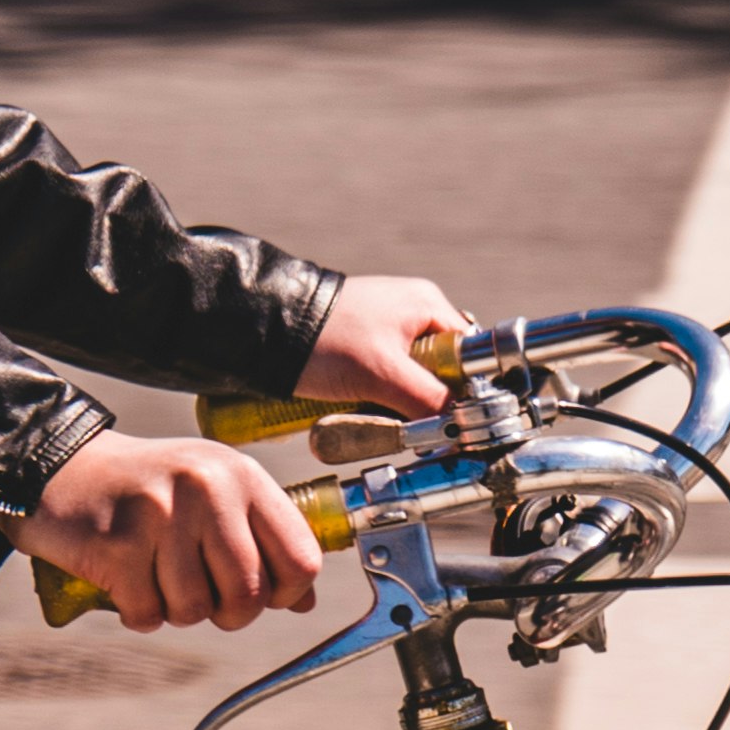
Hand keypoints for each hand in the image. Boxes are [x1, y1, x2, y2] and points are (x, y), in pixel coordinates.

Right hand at [21, 427, 322, 635]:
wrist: (54, 467)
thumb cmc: (142, 489)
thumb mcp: (210, 494)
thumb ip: (258, 539)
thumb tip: (301, 600)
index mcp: (240, 476)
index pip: (301, 558)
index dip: (285, 593)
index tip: (260, 595)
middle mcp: (206, 489)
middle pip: (249, 594)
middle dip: (226, 614)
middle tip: (200, 598)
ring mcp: (160, 515)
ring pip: (195, 610)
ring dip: (174, 611)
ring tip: (154, 580)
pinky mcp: (116, 544)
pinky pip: (147, 614)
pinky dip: (136, 614)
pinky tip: (123, 584)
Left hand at [300, 272, 466, 418]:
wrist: (260, 331)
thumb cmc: (322, 341)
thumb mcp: (383, 374)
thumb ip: (428, 399)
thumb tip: (462, 425)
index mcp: (427, 304)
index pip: (468, 354)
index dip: (465, 388)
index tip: (453, 418)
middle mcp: (410, 311)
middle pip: (439, 369)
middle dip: (425, 399)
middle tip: (409, 421)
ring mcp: (382, 326)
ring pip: (408, 378)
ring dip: (397, 401)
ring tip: (376, 413)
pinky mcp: (359, 344)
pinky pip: (382, 377)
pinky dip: (375, 395)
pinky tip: (360, 406)